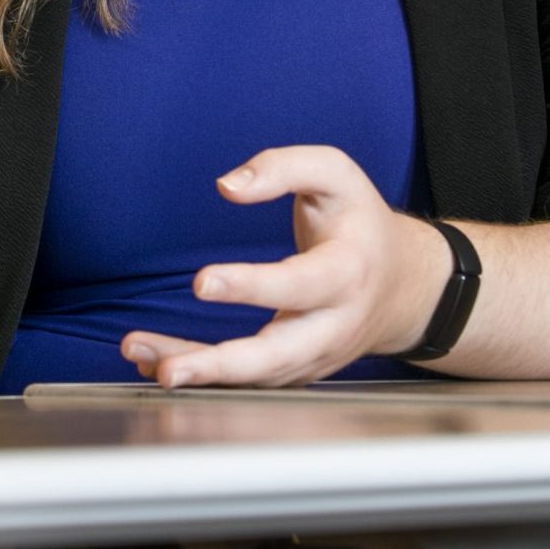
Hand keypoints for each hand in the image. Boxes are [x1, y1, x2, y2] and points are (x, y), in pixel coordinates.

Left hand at [121, 144, 448, 387]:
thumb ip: (283, 167)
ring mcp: (315, 356)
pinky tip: (159, 363)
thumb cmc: (359, 221)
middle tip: (172, 369)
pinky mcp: (296, 369)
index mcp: (347, 272)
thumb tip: (227, 186)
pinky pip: (248, 381)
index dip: (251, 286)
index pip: (298, 284)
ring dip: (199, 374)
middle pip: (278, 356)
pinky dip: (205, 378)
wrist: (403, 285)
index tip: (201, 281)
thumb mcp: (335, 174)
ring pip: (255, 376)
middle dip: (222, 366)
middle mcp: (332, 325)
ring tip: (146, 360)